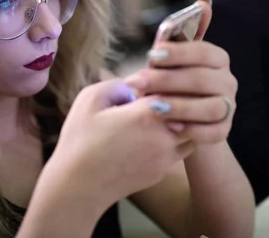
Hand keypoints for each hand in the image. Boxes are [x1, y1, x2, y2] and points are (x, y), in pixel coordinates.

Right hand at [49, 79, 195, 210]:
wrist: (77, 186)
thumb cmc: (80, 141)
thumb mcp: (90, 99)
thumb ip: (117, 84)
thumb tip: (135, 85)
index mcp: (147, 114)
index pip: (174, 88)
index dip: (164, 81)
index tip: (151, 82)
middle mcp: (164, 136)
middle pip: (189, 110)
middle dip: (177, 101)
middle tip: (159, 97)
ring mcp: (165, 157)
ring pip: (190, 132)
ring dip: (181, 122)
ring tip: (160, 117)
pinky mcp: (161, 173)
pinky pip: (178, 151)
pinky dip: (173, 140)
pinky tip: (151, 137)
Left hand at [125, 39, 237, 145]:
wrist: (176, 122)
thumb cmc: (169, 84)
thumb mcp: (168, 61)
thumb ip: (179, 35)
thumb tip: (204, 2)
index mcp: (217, 59)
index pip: (203, 51)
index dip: (178, 53)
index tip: (151, 55)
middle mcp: (228, 81)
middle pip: (202, 79)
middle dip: (167, 81)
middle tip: (136, 83)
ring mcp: (228, 107)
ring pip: (211, 107)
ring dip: (180, 106)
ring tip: (152, 108)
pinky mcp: (223, 131)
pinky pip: (213, 132)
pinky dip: (193, 129)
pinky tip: (171, 127)